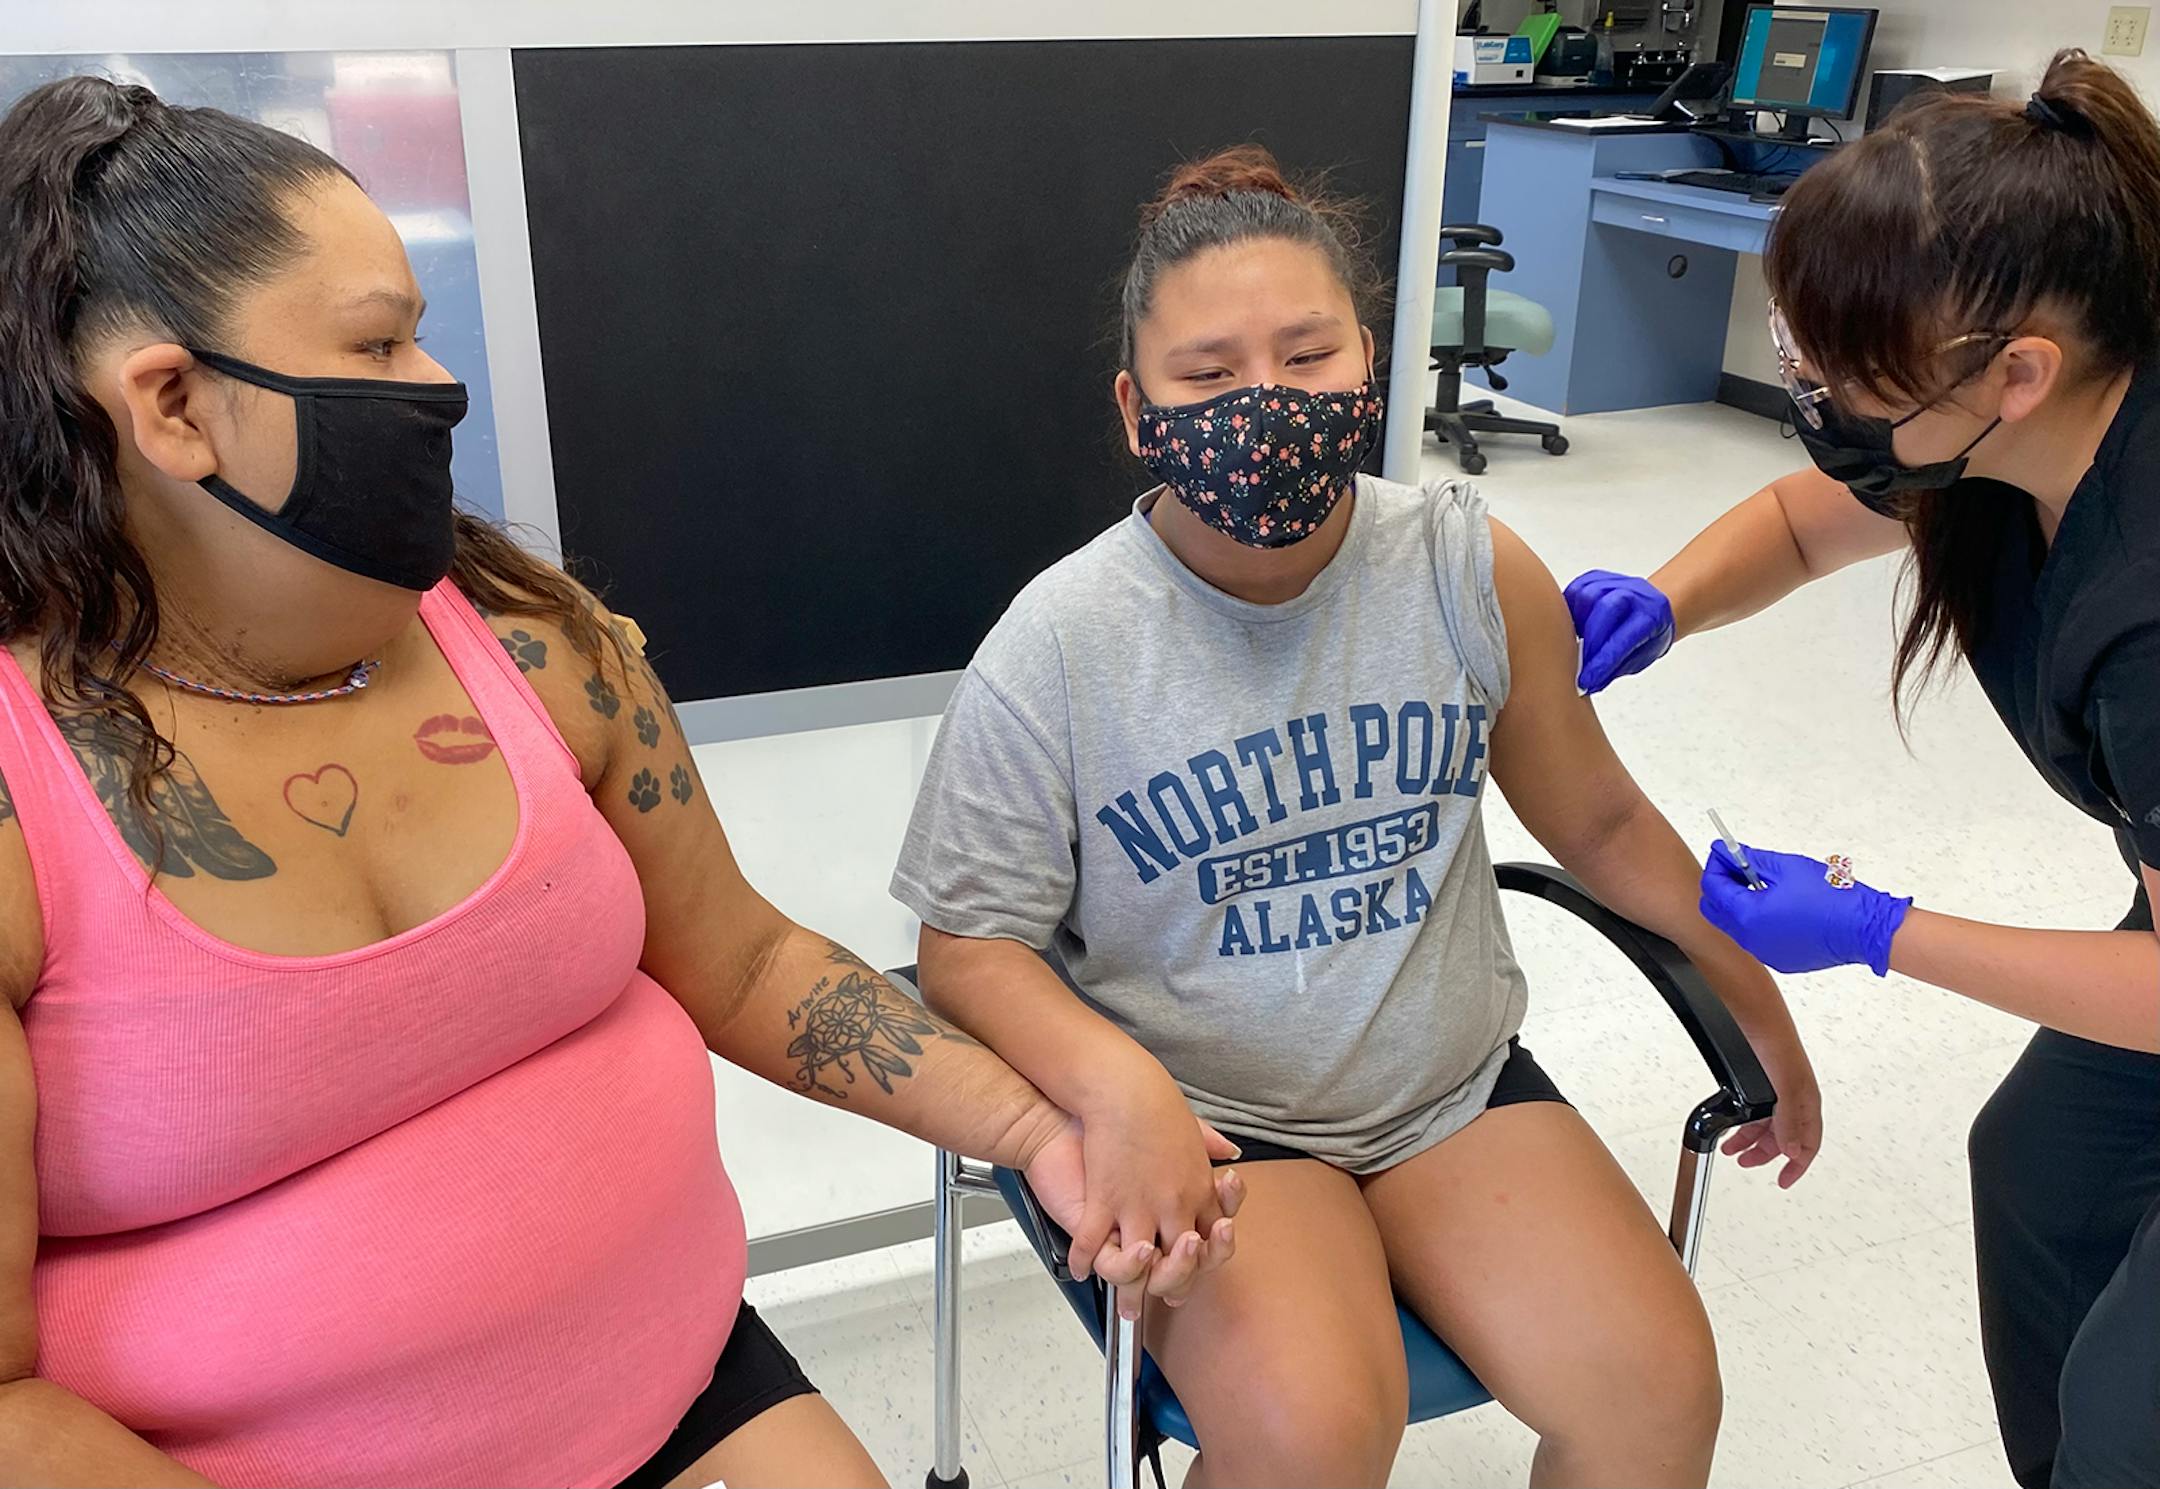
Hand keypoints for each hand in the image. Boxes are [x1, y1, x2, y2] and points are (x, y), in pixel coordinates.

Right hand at [1019, 1107, 1242, 1314]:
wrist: (1120, 1087)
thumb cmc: (1152, 1102)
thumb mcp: (1191, 1126)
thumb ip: (1210, 1144)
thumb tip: (1229, 1152)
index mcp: (1197, 1192)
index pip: (1206, 1241)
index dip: (1196, 1264)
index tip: (1186, 1275)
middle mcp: (1174, 1207)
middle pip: (1178, 1264)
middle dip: (1167, 1288)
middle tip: (1159, 1302)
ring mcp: (1139, 1209)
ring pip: (1137, 1267)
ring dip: (1127, 1289)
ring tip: (1121, 1303)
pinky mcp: (1106, 1202)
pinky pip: (1092, 1245)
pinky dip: (1083, 1261)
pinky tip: (1079, 1268)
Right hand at [1564, 570, 1674, 693]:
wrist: (1655, 605)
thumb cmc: (1649, 634)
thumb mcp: (1641, 657)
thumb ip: (1617, 667)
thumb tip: (1590, 682)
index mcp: (1652, 615)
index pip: (1624, 638)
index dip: (1603, 661)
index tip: (1587, 680)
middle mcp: (1634, 593)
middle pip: (1606, 609)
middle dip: (1589, 641)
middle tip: (1578, 665)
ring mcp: (1613, 582)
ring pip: (1586, 596)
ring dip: (1575, 623)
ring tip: (1573, 643)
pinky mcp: (1594, 577)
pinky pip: (1574, 591)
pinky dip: (1567, 609)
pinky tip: (1569, 626)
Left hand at [1699, 841, 1911, 975]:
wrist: (1865, 928)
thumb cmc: (1833, 898)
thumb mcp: (1786, 867)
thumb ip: (1750, 859)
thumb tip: (1727, 851)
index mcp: (1749, 916)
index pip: (1712, 888)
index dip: (1716, 865)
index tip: (1724, 852)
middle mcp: (1752, 940)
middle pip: (1715, 910)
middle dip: (1720, 886)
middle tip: (1737, 867)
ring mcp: (1766, 953)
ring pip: (1734, 926)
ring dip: (1738, 903)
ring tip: (1761, 884)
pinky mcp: (1781, 960)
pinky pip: (1756, 939)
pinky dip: (1756, 921)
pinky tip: (1776, 905)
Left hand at [1719, 1024, 1821, 1187]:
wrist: (1755, 1017)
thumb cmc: (1777, 1044)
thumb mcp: (1786, 1086)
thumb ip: (1789, 1118)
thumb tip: (1793, 1149)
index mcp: (1806, 1102)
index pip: (1809, 1145)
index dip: (1797, 1166)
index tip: (1784, 1180)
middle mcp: (1794, 1099)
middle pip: (1784, 1138)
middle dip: (1765, 1155)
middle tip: (1745, 1163)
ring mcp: (1777, 1091)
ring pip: (1767, 1126)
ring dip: (1750, 1141)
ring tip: (1732, 1150)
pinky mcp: (1760, 1082)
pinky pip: (1755, 1113)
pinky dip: (1744, 1125)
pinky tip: (1732, 1128)